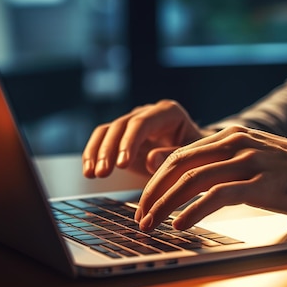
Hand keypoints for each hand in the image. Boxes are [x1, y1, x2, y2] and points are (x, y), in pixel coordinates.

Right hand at [82, 100, 205, 177]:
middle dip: (109, 150)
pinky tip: (89, 172)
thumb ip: (173, 156)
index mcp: (168, 112)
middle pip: (121, 126)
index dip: (130, 142)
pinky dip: (93, 155)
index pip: (143, 123)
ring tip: (92, 174)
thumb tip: (151, 159)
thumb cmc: (197, 154)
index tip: (122, 164)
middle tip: (103, 173)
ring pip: (107, 131)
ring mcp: (133, 123)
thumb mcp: (193, 155)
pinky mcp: (122, 136)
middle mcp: (147, 113)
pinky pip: (102, 141)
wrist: (194, 154)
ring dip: (96, 152)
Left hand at [135, 126, 286, 231]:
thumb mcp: (251, 157)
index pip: (181, 155)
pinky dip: (193, 211)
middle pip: (180, 165)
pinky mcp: (259, 183)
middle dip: (153, 192)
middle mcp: (235, 144)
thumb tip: (183, 172)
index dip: (156, 179)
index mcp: (230, 137)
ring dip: (166, 205)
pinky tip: (181, 225)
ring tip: (151, 225)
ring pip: (193, 180)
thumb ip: (218, 161)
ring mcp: (247, 162)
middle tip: (138, 216)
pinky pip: (217, 196)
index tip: (143, 201)